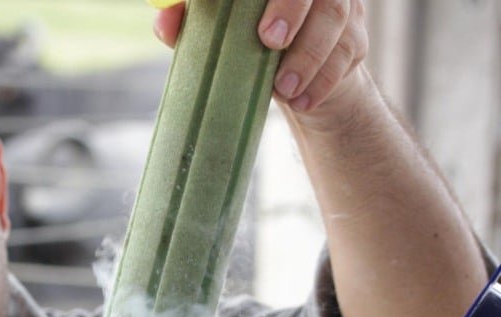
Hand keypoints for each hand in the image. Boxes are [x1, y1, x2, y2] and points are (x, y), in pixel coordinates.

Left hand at [153, 0, 368, 114]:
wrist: (297, 86)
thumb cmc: (246, 47)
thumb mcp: (216, 34)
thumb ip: (190, 21)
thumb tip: (164, 21)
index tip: (252, 17)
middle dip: (292, 8)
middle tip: (270, 40)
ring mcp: (340, 6)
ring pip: (336, 17)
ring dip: (309, 55)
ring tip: (283, 89)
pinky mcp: (355, 38)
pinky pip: (348, 54)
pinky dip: (324, 81)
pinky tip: (301, 102)